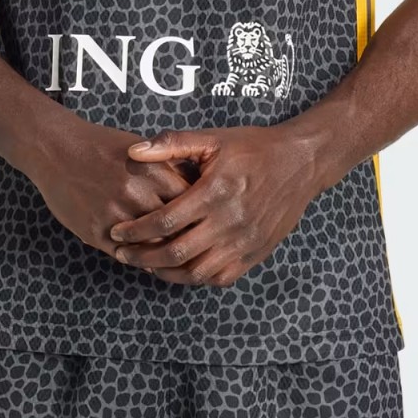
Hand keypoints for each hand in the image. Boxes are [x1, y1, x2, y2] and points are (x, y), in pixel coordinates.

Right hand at [28, 120, 191, 257]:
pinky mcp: (95, 231)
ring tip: (173, 256)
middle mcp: (136, 194)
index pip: (191, 203)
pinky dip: (139, 257)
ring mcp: (115, 215)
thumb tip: (198, 191)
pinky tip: (145, 256)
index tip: (204, 221)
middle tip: (195, 245)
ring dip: (163, 253)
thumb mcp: (141, 150)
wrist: (56, 149)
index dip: (200, 214)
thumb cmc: (102, 146)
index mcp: (153, 171)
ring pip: (152, 246)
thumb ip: (168, 169)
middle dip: (187, 238)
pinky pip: (125, 254)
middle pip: (176, 228)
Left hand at [110, 127, 319, 285]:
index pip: (165, 221)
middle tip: (122, 254)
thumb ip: (172, 144)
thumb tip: (134, 153)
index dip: (136, 230)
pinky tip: (179, 268)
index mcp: (214, 192)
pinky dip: (195, 278)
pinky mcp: (255, 253)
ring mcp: (244, 242)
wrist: (301, 163)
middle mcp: (229, 222)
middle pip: (175, 252)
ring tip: (145, 264)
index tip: (116, 232)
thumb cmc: (253, 148)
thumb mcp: (213, 139)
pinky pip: (220, 277)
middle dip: (142, 256)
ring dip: (165, 272)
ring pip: (196, 272)